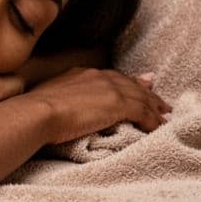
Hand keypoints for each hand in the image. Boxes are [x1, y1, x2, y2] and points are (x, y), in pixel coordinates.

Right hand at [25, 69, 170, 143]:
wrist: (38, 113)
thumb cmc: (35, 110)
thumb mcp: (49, 97)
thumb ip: (62, 97)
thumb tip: (60, 106)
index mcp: (82, 73)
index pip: (112, 77)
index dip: (127, 83)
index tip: (140, 86)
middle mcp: (98, 76)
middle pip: (130, 84)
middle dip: (147, 93)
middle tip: (162, 103)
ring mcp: (110, 89)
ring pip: (141, 97)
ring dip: (155, 108)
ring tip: (165, 117)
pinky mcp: (118, 105)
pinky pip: (144, 112)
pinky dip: (153, 121)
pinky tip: (159, 128)